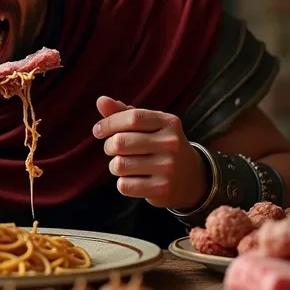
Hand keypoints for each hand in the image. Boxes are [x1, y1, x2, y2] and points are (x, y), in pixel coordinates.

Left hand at [92, 96, 208, 209]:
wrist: (192, 178)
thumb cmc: (160, 145)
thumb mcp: (149, 125)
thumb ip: (124, 112)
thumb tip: (100, 100)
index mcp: (168, 122)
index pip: (132, 118)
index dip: (109, 123)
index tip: (98, 130)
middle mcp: (171, 143)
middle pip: (120, 142)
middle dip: (109, 146)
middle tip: (113, 149)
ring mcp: (168, 168)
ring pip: (119, 165)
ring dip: (114, 166)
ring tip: (125, 165)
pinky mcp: (162, 189)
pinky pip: (124, 185)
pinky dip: (122, 183)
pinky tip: (134, 180)